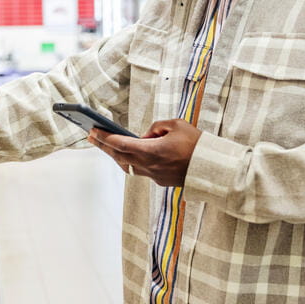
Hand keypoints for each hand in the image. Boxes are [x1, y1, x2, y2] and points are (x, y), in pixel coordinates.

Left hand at [88, 119, 202, 186]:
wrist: (213, 168)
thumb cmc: (196, 144)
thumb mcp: (176, 124)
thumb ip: (156, 127)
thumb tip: (145, 136)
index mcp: (151, 151)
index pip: (121, 144)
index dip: (104, 138)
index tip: (92, 131)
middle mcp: (149, 166)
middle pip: (119, 156)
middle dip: (104, 146)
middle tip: (91, 136)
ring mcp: (154, 175)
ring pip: (128, 165)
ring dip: (116, 155)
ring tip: (106, 144)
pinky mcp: (160, 180)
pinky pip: (140, 170)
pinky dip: (131, 161)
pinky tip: (127, 153)